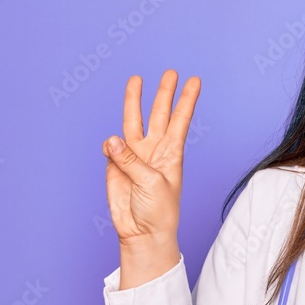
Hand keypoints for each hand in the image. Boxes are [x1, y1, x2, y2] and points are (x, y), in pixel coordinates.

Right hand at [102, 69, 200, 248]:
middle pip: (159, 114)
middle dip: (163, 93)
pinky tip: (110, 147)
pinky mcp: (116, 166)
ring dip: (135, 102)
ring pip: (134, 122)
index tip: (195, 81)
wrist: (142, 233)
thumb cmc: (158, 211)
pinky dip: (110, 146)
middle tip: (170, 72)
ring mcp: (134, 156)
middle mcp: (154, 150)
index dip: (187, 100)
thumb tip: (111, 141)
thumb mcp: (151, 184)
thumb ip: (131, 161)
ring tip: (136, 79)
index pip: (180, 120)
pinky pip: (111, 148)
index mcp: (172, 154)